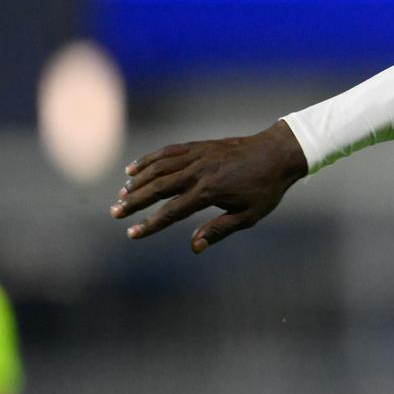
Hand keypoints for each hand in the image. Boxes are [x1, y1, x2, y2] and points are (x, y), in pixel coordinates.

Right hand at [110, 120, 307, 252]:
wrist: (278, 153)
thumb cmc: (265, 188)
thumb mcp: (248, 215)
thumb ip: (219, 229)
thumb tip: (194, 247)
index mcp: (209, 192)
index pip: (171, 212)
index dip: (150, 224)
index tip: (131, 233)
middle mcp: (198, 172)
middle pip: (157, 188)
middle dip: (134, 202)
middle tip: (115, 213)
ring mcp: (197, 156)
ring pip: (158, 168)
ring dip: (137, 181)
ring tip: (122, 194)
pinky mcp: (199, 146)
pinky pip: (167, 152)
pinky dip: (148, 159)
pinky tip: (133, 168)